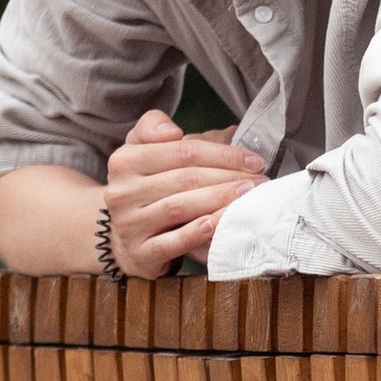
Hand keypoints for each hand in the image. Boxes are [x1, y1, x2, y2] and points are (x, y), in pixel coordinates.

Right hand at [103, 108, 265, 275]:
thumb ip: (154, 127)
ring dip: (220, 201)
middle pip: (185, 179)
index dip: (223, 154)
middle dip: (228, 178)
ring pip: (180, 207)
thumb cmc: (147, 185)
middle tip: (260, 181)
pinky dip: (198, 233)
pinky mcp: (140, 253)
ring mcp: (128, 224)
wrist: (126, 236)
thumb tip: (172, 131)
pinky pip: (173, 242)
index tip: (254, 160)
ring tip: (249, 198)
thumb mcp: (143, 148)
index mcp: (124, 160)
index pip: (183, 151)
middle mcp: (121, 192)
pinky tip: (220, 223)